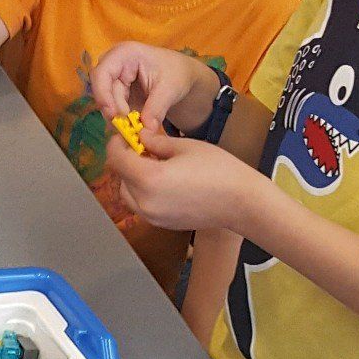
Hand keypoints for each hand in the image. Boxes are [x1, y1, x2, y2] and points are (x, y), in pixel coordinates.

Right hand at [90, 41, 219, 135]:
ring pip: (107, 101)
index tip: (113, 115)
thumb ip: (156, 109)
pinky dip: (122, 119)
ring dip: (118, 117)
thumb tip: (145, 131)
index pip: (102, 73)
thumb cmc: (177, 74)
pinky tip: (133, 127)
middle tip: (128, 128)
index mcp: (125, 54)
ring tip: (134, 130)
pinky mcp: (118, 92)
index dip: (102, 94)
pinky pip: (114, 108)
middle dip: (113, 110)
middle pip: (102, 90)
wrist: (182, 76)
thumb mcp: (170, 89)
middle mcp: (115, 64)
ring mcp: (115, 79)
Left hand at [105, 134, 260, 235]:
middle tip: (142, 147)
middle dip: (127, 160)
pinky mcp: (161, 224)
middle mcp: (145, 202)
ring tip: (155, 164)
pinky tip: (164, 180)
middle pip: (120, 178)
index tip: (126, 134)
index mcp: (149, 179)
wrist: (241, 203)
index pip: (116, 159)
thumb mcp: (184, 147)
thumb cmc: (218, 170)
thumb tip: (140, 136)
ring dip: (133, 178)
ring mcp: (152, 217)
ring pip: (128, 194)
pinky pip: (142, 206)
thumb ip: (155, 142)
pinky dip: (144, 192)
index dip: (117, 144)